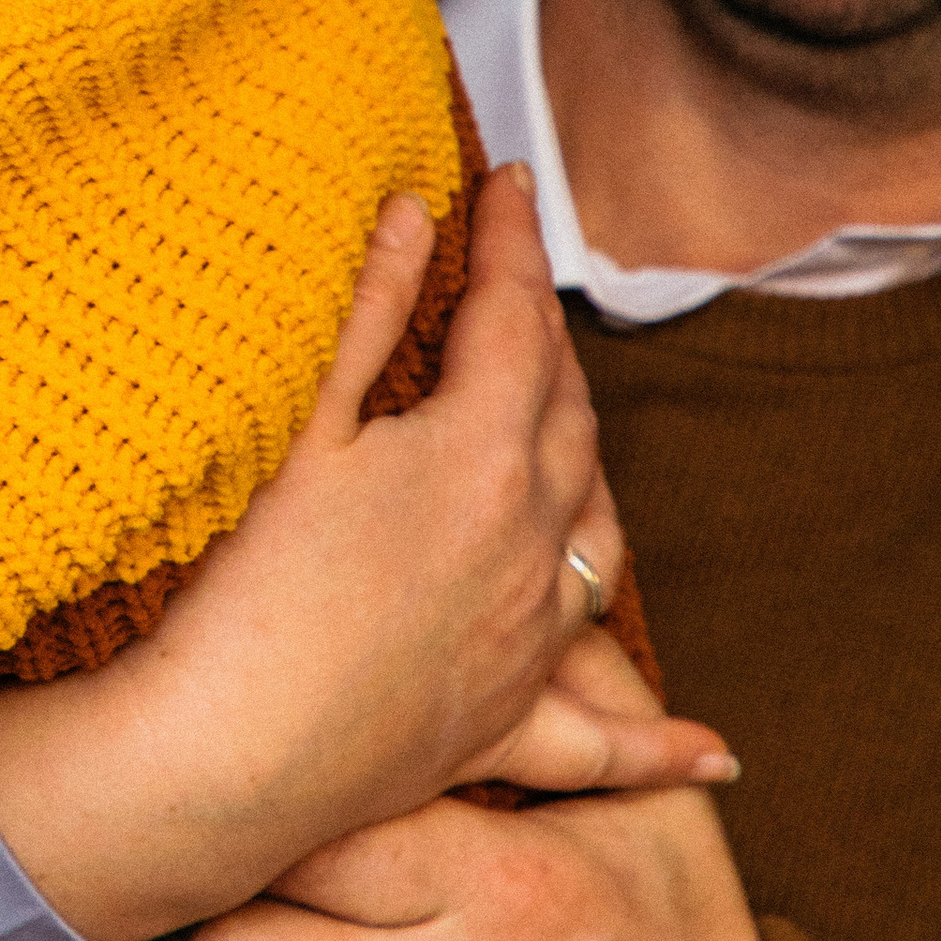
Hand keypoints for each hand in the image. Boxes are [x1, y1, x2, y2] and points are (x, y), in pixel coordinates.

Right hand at [0, 169, 731, 940]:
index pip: (514, 318)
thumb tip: (414, 215)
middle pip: (569, 415)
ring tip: (570, 426)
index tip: (510, 185)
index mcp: (482, 456)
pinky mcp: (504, 725)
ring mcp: (529, 639)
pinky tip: (713, 748)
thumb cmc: (248, 589)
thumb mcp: (302, 431)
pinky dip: (657, 737)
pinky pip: (601, 734)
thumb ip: (368, 318)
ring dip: (588, 467)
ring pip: (599, 536)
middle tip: (519, 285)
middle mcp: (533, 545)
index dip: (511, 242)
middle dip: (549, 338)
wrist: (227, 755)